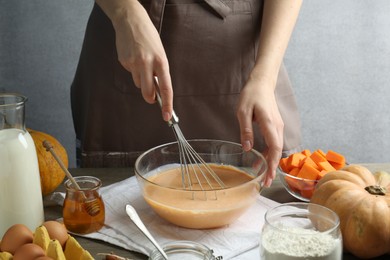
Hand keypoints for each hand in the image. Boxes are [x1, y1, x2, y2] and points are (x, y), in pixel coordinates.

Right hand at [111, 2, 172, 120]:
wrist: (130, 20)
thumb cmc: (149, 37)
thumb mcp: (160, 53)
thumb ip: (160, 71)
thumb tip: (157, 89)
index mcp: (161, 61)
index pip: (166, 88)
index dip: (167, 104)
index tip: (167, 115)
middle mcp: (147, 64)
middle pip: (148, 92)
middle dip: (150, 98)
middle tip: (152, 98)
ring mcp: (134, 63)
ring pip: (138, 83)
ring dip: (141, 79)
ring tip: (142, 62)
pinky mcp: (124, 62)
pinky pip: (130, 73)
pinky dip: (133, 69)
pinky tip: (133, 56)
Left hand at [237, 77, 283, 186]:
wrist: (262, 83)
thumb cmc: (251, 95)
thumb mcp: (243, 112)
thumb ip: (246, 130)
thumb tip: (247, 148)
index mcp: (269, 123)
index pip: (274, 148)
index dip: (272, 165)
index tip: (268, 177)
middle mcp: (277, 127)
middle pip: (277, 151)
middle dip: (273, 168)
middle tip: (266, 183)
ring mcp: (278, 126)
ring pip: (276, 148)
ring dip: (271, 162)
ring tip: (263, 175)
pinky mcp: (275, 125)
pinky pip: (274, 142)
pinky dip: (269, 153)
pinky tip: (261, 159)